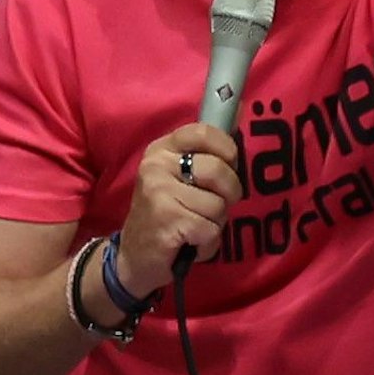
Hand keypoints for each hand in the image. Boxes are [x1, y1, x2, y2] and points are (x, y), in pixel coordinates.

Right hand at [116, 124, 241, 295]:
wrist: (134, 258)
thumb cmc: (166, 215)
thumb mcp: (179, 178)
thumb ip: (205, 154)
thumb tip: (239, 116)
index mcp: (162, 150)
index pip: (204, 132)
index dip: (227, 150)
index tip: (229, 165)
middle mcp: (156, 166)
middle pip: (219, 170)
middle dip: (228, 194)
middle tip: (213, 207)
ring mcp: (159, 192)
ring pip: (218, 204)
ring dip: (215, 223)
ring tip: (195, 227)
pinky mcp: (167, 220)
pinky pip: (211, 229)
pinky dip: (208, 242)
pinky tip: (190, 242)